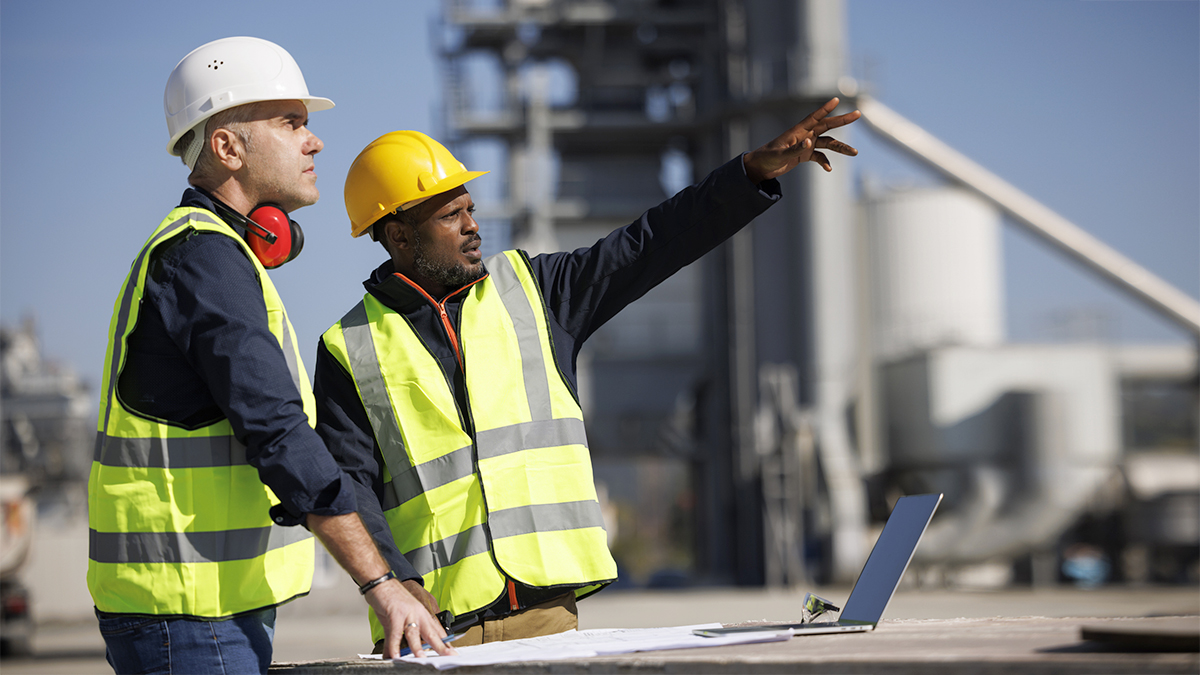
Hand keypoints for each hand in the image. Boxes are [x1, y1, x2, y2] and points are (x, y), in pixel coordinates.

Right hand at [365, 578, 455, 657]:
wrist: (382, 582)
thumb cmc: (393, 598)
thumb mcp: (402, 616)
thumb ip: (403, 634)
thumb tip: (403, 649)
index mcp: (423, 614)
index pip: (436, 630)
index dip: (444, 641)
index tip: (451, 651)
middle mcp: (418, 614)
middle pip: (431, 633)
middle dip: (440, 646)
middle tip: (449, 655)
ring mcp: (408, 614)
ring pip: (414, 634)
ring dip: (418, 647)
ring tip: (422, 658)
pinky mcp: (395, 614)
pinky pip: (396, 633)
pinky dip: (394, 645)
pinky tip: (395, 655)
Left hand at [743, 97, 860, 181]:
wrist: (759, 168)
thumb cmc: (767, 157)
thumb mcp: (780, 155)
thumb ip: (795, 149)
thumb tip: (810, 143)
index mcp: (798, 131)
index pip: (814, 117)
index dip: (825, 108)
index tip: (837, 99)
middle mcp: (804, 135)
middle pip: (827, 126)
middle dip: (842, 121)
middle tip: (858, 114)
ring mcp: (805, 145)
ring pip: (827, 143)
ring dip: (840, 147)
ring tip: (854, 152)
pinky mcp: (804, 155)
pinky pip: (819, 157)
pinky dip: (825, 162)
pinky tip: (829, 169)